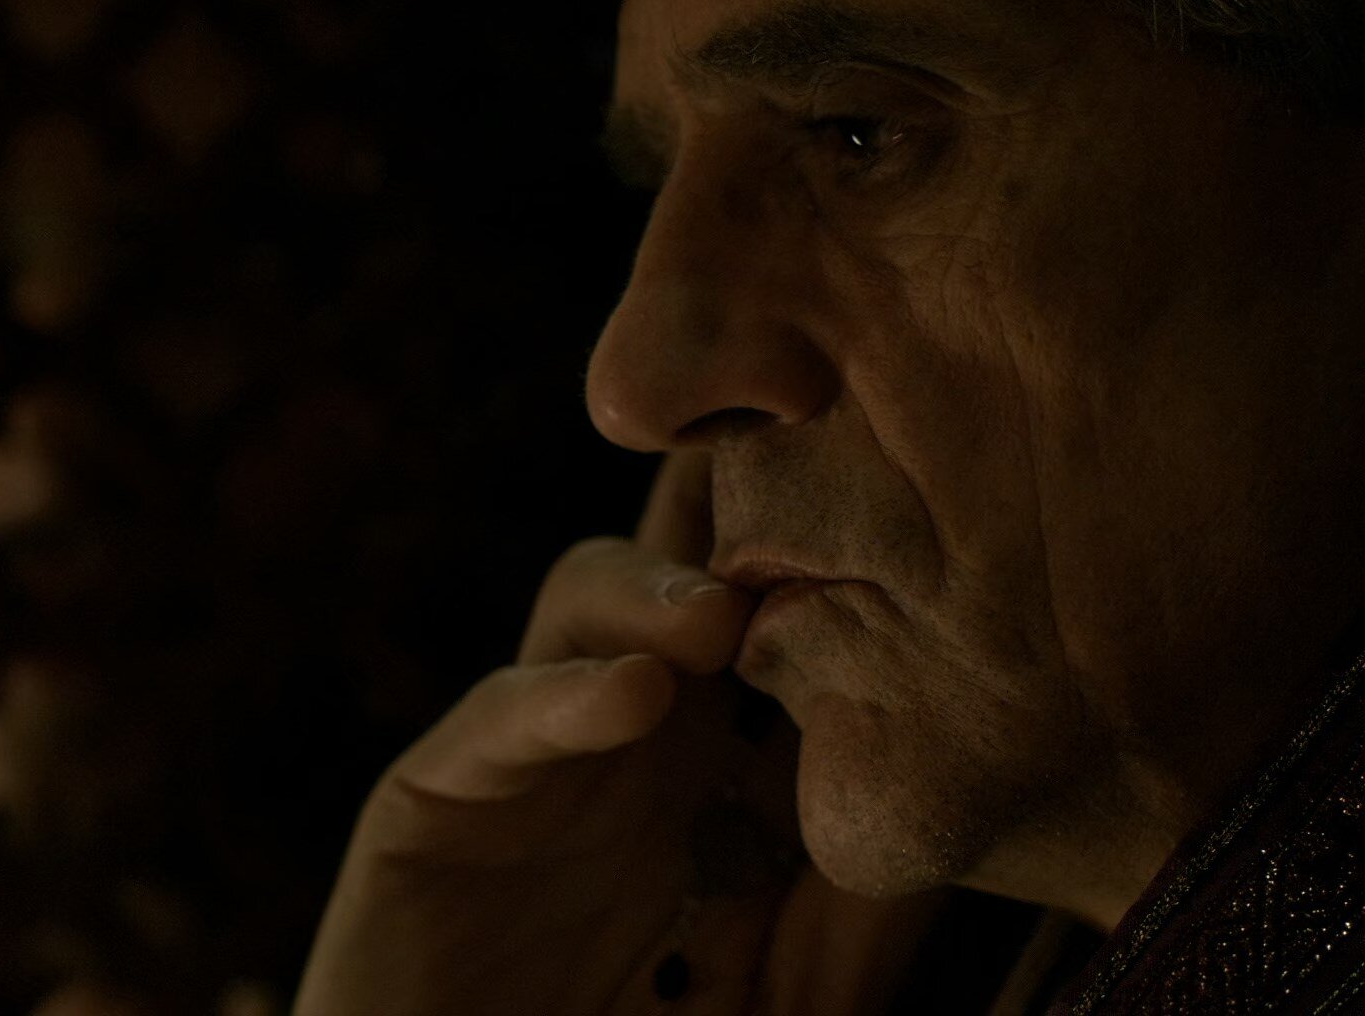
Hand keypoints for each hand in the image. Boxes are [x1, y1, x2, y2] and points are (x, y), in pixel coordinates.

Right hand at [295, 452, 944, 1014]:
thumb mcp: (796, 993)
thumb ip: (868, 904)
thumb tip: (979, 786)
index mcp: (724, 770)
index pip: (780, 620)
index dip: (832, 548)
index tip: (912, 492)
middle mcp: (632, 737)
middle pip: (685, 568)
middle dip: (736, 502)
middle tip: (797, 451)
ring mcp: (532, 754)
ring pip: (582, 602)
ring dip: (653, 592)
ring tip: (722, 617)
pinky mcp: (433, 797)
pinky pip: (496, 722)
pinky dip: (561, 698)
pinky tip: (636, 695)